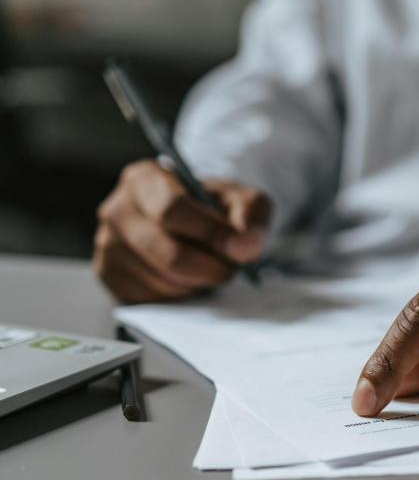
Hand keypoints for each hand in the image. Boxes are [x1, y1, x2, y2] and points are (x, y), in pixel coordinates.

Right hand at [94, 159, 270, 302]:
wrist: (192, 226)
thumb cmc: (212, 209)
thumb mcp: (240, 199)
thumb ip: (251, 214)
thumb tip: (246, 246)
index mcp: (144, 179)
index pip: (173, 209)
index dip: (212, 234)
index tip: (240, 249)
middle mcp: (116, 210)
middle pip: (170, 255)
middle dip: (211, 268)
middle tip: (230, 267)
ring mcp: (108, 247)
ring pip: (164, 282)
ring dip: (198, 283)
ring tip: (207, 267)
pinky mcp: (110, 278)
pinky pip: (152, 300)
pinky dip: (179, 297)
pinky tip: (185, 279)